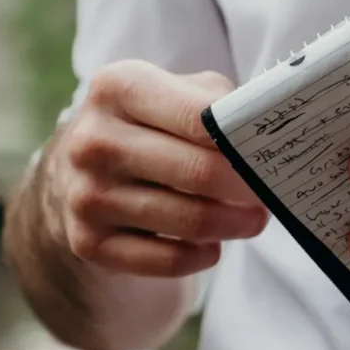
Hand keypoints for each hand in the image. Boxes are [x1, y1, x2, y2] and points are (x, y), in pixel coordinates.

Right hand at [46, 61, 267, 277]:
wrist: (78, 175)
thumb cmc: (149, 129)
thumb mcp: (175, 94)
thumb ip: (220, 103)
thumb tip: (268, 127)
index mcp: (118, 88)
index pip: (200, 117)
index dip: (245, 141)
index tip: (271, 156)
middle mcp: (94, 140)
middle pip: (199, 173)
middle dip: (247, 189)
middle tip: (271, 195)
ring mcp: (86, 195)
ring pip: (190, 221)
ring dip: (233, 225)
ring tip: (252, 221)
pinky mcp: (88, 242)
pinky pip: (168, 260)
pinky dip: (202, 256)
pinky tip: (211, 246)